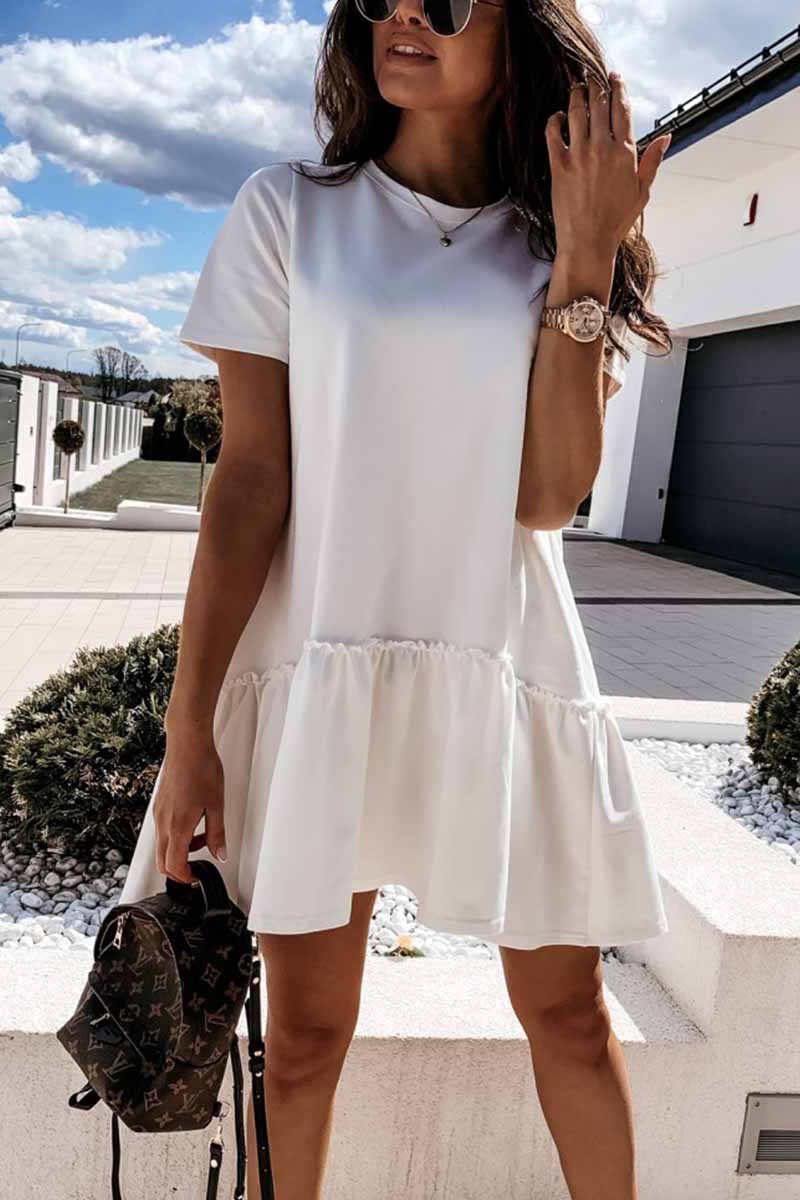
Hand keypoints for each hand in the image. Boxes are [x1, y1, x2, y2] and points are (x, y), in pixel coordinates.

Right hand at [153, 731, 226, 884]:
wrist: (187, 745)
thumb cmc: (202, 769)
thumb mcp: (217, 805)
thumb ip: (217, 834)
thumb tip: (220, 853)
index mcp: (177, 827)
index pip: (174, 866)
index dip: (185, 877)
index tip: (196, 876)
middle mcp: (163, 823)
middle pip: (162, 861)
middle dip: (179, 869)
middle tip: (197, 866)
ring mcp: (158, 814)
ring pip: (162, 846)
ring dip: (179, 850)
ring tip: (202, 837)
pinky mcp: (159, 805)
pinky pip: (162, 830)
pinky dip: (175, 835)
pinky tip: (193, 822)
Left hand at [544, 72, 670, 260]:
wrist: (588, 242)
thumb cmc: (616, 221)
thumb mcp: (642, 191)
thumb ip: (653, 160)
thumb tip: (667, 136)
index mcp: (625, 152)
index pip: (622, 108)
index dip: (618, 87)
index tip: (614, 77)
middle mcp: (602, 148)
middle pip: (599, 103)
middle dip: (596, 84)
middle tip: (592, 77)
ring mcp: (579, 155)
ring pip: (576, 111)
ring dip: (576, 95)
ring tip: (576, 88)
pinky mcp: (559, 165)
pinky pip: (553, 132)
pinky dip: (554, 119)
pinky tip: (558, 116)